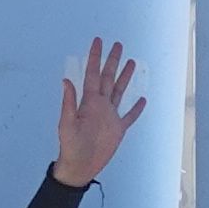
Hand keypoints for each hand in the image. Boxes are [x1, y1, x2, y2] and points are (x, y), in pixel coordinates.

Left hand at [52, 37, 147, 188]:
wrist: (80, 165)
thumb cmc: (70, 146)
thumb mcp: (67, 123)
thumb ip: (69, 102)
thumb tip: (66, 80)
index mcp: (89, 102)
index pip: (93, 75)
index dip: (95, 58)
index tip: (98, 42)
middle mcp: (100, 105)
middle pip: (109, 78)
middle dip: (112, 61)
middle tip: (117, 45)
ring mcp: (110, 116)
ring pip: (120, 92)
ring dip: (125, 77)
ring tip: (131, 63)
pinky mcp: (118, 129)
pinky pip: (129, 116)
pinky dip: (136, 108)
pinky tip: (142, 99)